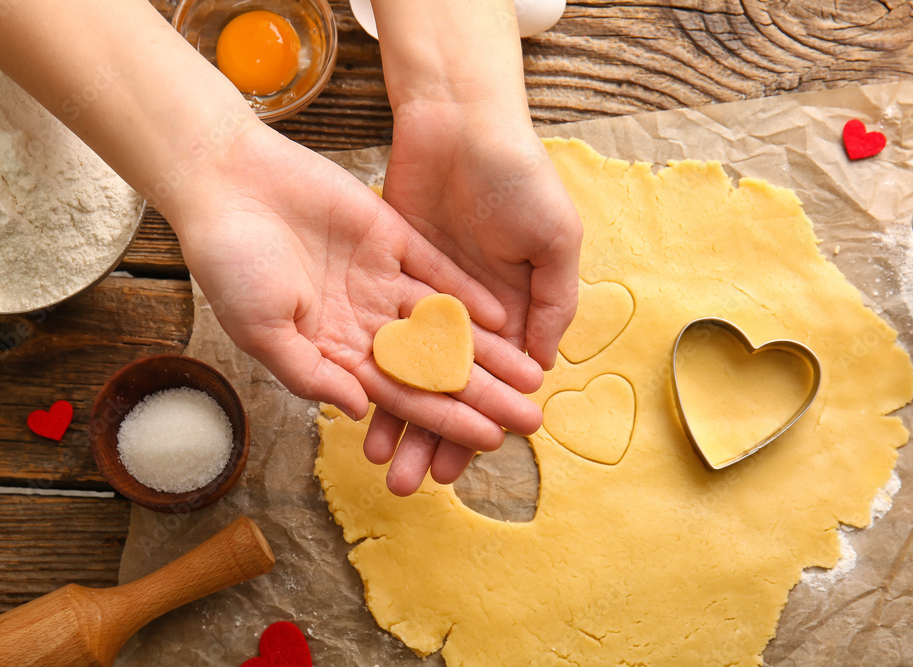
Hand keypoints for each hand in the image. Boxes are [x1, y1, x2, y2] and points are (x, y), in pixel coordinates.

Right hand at [167, 123, 543, 489]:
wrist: (225, 180)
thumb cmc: (229, 262)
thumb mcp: (261, 330)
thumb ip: (310, 374)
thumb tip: (360, 413)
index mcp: (332, 349)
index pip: (400, 394)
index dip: (445, 419)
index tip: (489, 440)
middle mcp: (362, 319)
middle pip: (433, 365)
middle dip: (481, 394)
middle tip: (529, 418)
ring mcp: (378, 278)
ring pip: (443, 322)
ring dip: (487, 349)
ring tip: (531, 374)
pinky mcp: (389, 235)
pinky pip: (436, 270)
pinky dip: (467, 293)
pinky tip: (504, 317)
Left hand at [361, 101, 581, 489]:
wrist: (461, 121)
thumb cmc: (521, 178)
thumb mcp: (555, 241)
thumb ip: (553, 304)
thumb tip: (541, 369)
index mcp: (510, 307)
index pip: (491, 380)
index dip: (482, 418)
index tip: (472, 460)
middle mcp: (465, 310)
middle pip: (444, 385)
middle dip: (431, 433)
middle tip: (413, 481)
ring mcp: (421, 293)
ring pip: (406, 368)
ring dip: (396, 413)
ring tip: (378, 457)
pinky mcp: (386, 271)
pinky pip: (378, 330)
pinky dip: (369, 367)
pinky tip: (357, 401)